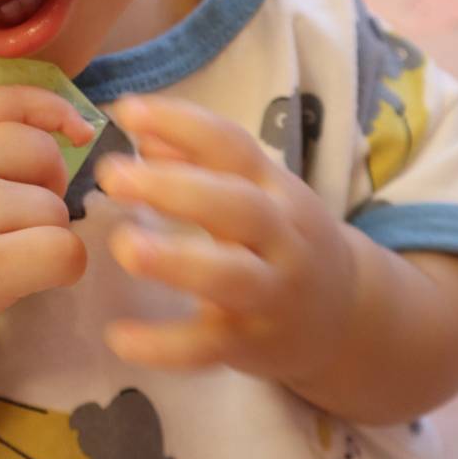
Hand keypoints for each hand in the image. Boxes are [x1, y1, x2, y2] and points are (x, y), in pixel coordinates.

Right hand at [0, 85, 93, 358]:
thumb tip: (78, 128)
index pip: (15, 97)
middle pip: (45, 154)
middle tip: (11, 218)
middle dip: (45, 186)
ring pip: (56, 208)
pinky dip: (62, 266)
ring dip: (43, 233)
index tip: (78, 134)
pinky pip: (65, 251)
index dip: (56, 113)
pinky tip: (31, 276)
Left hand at [95, 95, 356, 386]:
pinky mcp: (252, 344)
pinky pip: (209, 347)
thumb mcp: (252, 190)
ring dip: (176, 261)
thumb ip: (195, 157)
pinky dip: (165, 346)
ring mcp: (270, 293)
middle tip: (112, 175)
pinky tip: (118, 338)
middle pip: (236, 207)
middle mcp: (280, 237)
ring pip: (231, 277)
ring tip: (123, 247)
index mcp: (273, 188)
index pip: (232, 145)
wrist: (345, 317)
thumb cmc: (277, 239)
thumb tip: (136, 124)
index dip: (181, 124)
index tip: (126, 111)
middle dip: (174, 189)